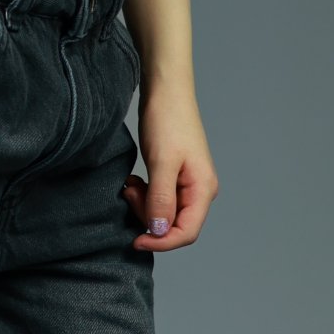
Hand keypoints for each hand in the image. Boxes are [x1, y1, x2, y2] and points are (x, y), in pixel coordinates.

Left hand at [121, 80, 218, 251]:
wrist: (166, 91)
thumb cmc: (167, 121)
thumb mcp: (161, 162)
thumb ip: (161, 199)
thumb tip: (159, 232)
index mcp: (203, 189)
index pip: (186, 233)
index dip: (161, 242)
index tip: (135, 240)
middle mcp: (200, 190)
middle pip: (174, 225)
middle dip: (148, 217)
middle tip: (130, 193)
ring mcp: (188, 183)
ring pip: (164, 213)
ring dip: (144, 205)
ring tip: (131, 183)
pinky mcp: (175, 176)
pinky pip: (160, 198)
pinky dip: (145, 195)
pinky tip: (135, 180)